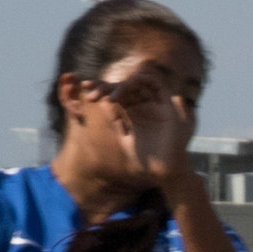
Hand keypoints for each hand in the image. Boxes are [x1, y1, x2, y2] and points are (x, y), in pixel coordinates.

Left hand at [89, 63, 198, 195]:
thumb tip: (103, 104)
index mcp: (133, 113)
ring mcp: (155, 105)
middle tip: (89, 89)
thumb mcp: (125, 138)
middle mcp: (143, 106)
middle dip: (106, 86)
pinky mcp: (167, 106)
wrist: (163, 171)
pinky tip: (131, 82)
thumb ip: (117, 121)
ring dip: (122, 85)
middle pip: (124, 88)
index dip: (101, 89)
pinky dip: (145, 80)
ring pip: (137, 84)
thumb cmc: (144, 161)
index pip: (116, 95)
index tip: (85, 88)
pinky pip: (157, 85)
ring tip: (108, 94)